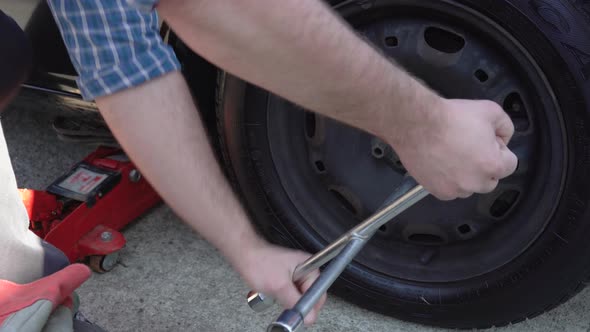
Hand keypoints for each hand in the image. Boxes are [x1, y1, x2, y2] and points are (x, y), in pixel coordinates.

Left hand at [236, 243, 326, 325]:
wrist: (244, 256)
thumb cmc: (259, 263)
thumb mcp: (279, 286)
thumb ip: (295, 301)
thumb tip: (309, 316)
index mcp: (309, 266)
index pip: (319, 292)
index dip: (310, 305)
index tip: (299, 312)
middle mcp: (305, 269)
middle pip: (310, 295)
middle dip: (298, 302)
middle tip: (284, 302)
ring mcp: (296, 273)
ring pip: (299, 296)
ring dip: (289, 300)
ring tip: (277, 295)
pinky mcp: (287, 277)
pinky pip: (291, 293)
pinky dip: (283, 297)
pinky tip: (275, 294)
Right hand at [392, 99, 517, 199]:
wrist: (416, 124)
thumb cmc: (449, 117)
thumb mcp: (489, 110)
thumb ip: (505, 126)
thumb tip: (504, 138)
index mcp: (492, 165)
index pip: (510, 164)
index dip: (499, 148)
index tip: (485, 140)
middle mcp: (475, 182)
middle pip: (490, 179)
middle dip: (484, 165)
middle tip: (469, 147)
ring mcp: (455, 189)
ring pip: (469, 186)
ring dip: (466, 175)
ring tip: (452, 154)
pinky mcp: (437, 191)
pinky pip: (450, 190)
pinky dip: (448, 180)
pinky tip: (442, 162)